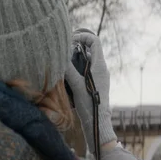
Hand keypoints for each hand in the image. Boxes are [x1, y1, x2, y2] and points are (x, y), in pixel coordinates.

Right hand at [65, 31, 116, 153]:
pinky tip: (66, 76)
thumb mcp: (76, 85)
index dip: (83, 36)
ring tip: (62, 62)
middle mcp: (101, 69)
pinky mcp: (96, 84)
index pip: (95, 41)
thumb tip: (59, 56)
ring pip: (87, 60)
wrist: (97, 124)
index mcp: (100, 66)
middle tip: (63, 50)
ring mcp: (99, 77)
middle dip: (76, 46)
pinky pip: (86, 70)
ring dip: (75, 58)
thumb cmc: (90, 105)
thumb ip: (68, 69)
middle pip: (90, 49)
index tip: (70, 40)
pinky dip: (77, 69)